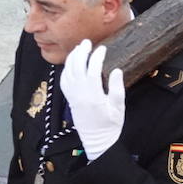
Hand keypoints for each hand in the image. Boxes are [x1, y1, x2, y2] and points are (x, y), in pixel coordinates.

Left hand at [59, 40, 124, 160]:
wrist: (98, 141)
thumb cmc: (110, 125)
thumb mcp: (118, 107)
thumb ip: (117, 88)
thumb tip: (116, 70)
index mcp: (93, 96)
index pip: (92, 71)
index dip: (96, 57)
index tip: (102, 48)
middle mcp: (80, 94)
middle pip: (76, 68)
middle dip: (81, 53)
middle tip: (86, 42)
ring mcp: (73, 97)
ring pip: (68, 73)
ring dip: (72, 59)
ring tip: (78, 48)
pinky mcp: (70, 100)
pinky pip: (64, 81)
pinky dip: (66, 70)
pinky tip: (71, 64)